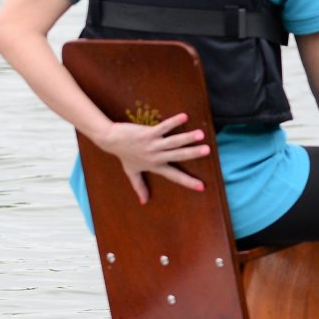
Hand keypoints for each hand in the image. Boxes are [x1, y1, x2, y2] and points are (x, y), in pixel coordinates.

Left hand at [90, 113, 208, 203]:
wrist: (111, 140)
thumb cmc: (124, 155)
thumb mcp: (132, 172)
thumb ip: (139, 186)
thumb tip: (143, 202)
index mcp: (155, 166)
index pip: (174, 176)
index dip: (188, 182)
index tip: (202, 187)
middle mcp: (156, 156)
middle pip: (177, 155)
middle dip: (193, 153)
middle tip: (207, 151)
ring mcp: (152, 144)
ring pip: (172, 142)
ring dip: (186, 138)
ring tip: (200, 134)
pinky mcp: (148, 133)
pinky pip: (162, 127)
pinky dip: (173, 122)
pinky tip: (184, 116)